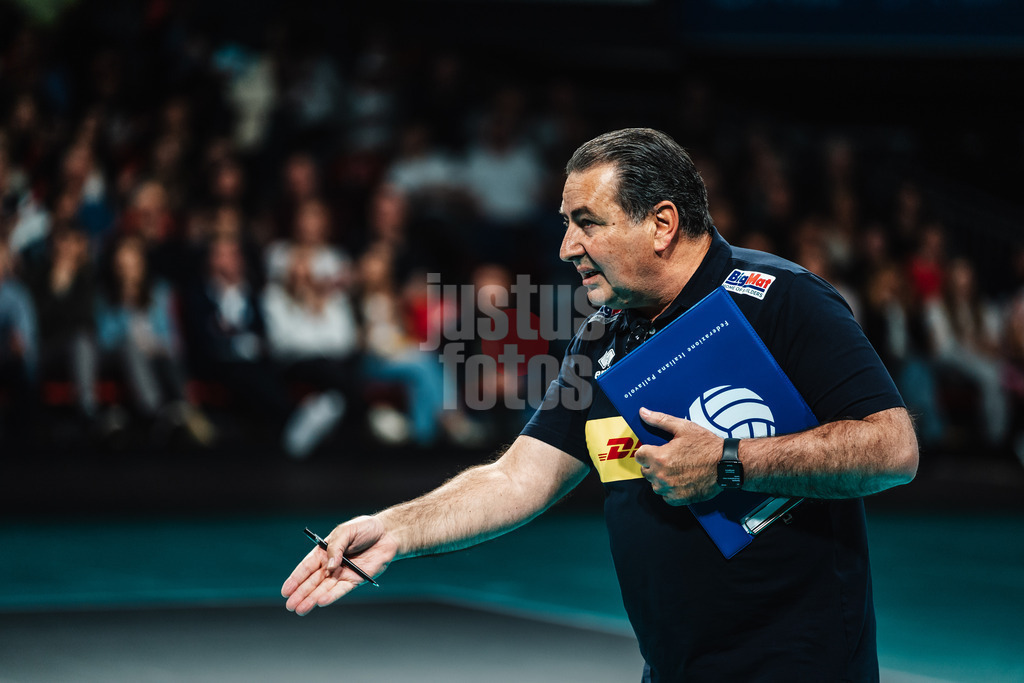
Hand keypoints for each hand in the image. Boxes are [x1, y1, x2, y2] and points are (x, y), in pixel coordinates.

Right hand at [281, 515, 397, 615]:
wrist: (389, 534)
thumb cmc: (366, 529)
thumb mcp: (346, 531)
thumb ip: (336, 547)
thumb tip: (329, 566)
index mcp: (325, 552)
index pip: (307, 567)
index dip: (296, 579)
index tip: (285, 591)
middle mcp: (331, 565)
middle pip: (313, 582)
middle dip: (301, 594)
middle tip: (290, 606)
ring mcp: (343, 573)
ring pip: (324, 589)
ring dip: (312, 599)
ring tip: (300, 609)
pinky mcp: (356, 579)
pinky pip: (341, 590)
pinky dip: (331, 596)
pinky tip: (320, 603)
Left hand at [633, 407, 722, 505]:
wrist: (726, 465)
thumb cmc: (707, 446)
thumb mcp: (683, 427)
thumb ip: (660, 420)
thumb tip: (643, 412)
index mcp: (660, 457)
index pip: (639, 455)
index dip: (647, 451)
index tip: (656, 450)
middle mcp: (662, 475)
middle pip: (645, 470)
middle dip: (653, 464)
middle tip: (669, 458)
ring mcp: (669, 489)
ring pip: (654, 484)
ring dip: (660, 478)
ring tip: (676, 469)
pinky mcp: (678, 499)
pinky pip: (665, 496)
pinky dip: (670, 490)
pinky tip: (680, 480)